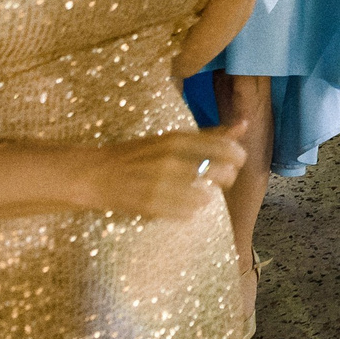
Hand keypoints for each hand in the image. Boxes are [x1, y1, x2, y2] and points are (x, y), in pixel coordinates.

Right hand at [83, 120, 246, 217]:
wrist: (95, 174)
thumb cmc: (138, 154)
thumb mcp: (173, 138)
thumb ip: (210, 134)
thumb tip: (243, 124)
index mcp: (178, 139)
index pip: (226, 148)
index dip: (237, 157)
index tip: (235, 162)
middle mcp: (172, 160)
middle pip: (221, 174)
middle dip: (225, 179)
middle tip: (216, 180)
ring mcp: (161, 184)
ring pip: (206, 198)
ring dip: (205, 198)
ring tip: (194, 193)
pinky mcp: (152, 206)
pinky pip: (187, 214)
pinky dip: (189, 211)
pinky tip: (180, 205)